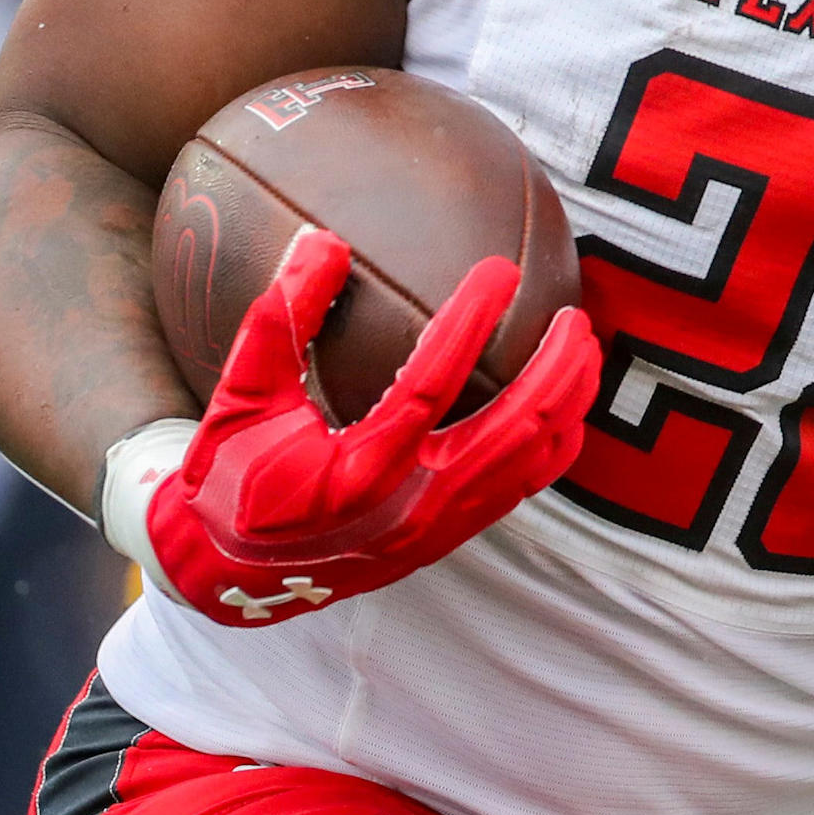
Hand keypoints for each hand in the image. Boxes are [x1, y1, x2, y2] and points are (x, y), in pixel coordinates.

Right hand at [144, 229, 600, 626]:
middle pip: (512, 430)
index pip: (431, 386)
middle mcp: (409, 506)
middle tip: (575, 313)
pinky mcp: (446, 540)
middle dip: (556, 369)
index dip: (470, 324)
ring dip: (567, 403)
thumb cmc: (231, 478)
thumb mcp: (239, 398)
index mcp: (356, 471)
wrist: (229, 576)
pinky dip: (553, 447)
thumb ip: (280, 320)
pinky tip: (567, 408)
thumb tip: (321, 238)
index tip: (499, 270)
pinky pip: (520, 491)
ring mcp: (435, 528)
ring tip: (584, 348)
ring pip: (529, 463)